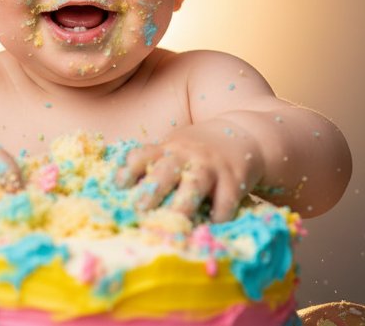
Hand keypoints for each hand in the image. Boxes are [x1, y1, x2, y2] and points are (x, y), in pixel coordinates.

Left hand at [115, 124, 263, 222]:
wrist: (246, 135)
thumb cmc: (200, 150)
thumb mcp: (176, 147)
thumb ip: (154, 163)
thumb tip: (120, 190)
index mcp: (168, 149)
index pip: (142, 155)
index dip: (129, 170)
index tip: (118, 186)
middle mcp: (187, 155)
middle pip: (166, 170)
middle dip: (152, 189)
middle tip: (139, 209)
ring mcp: (211, 167)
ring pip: (194, 186)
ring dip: (183, 206)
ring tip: (173, 225)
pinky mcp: (234, 181)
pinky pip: (225, 202)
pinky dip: (217, 217)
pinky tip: (210, 228)